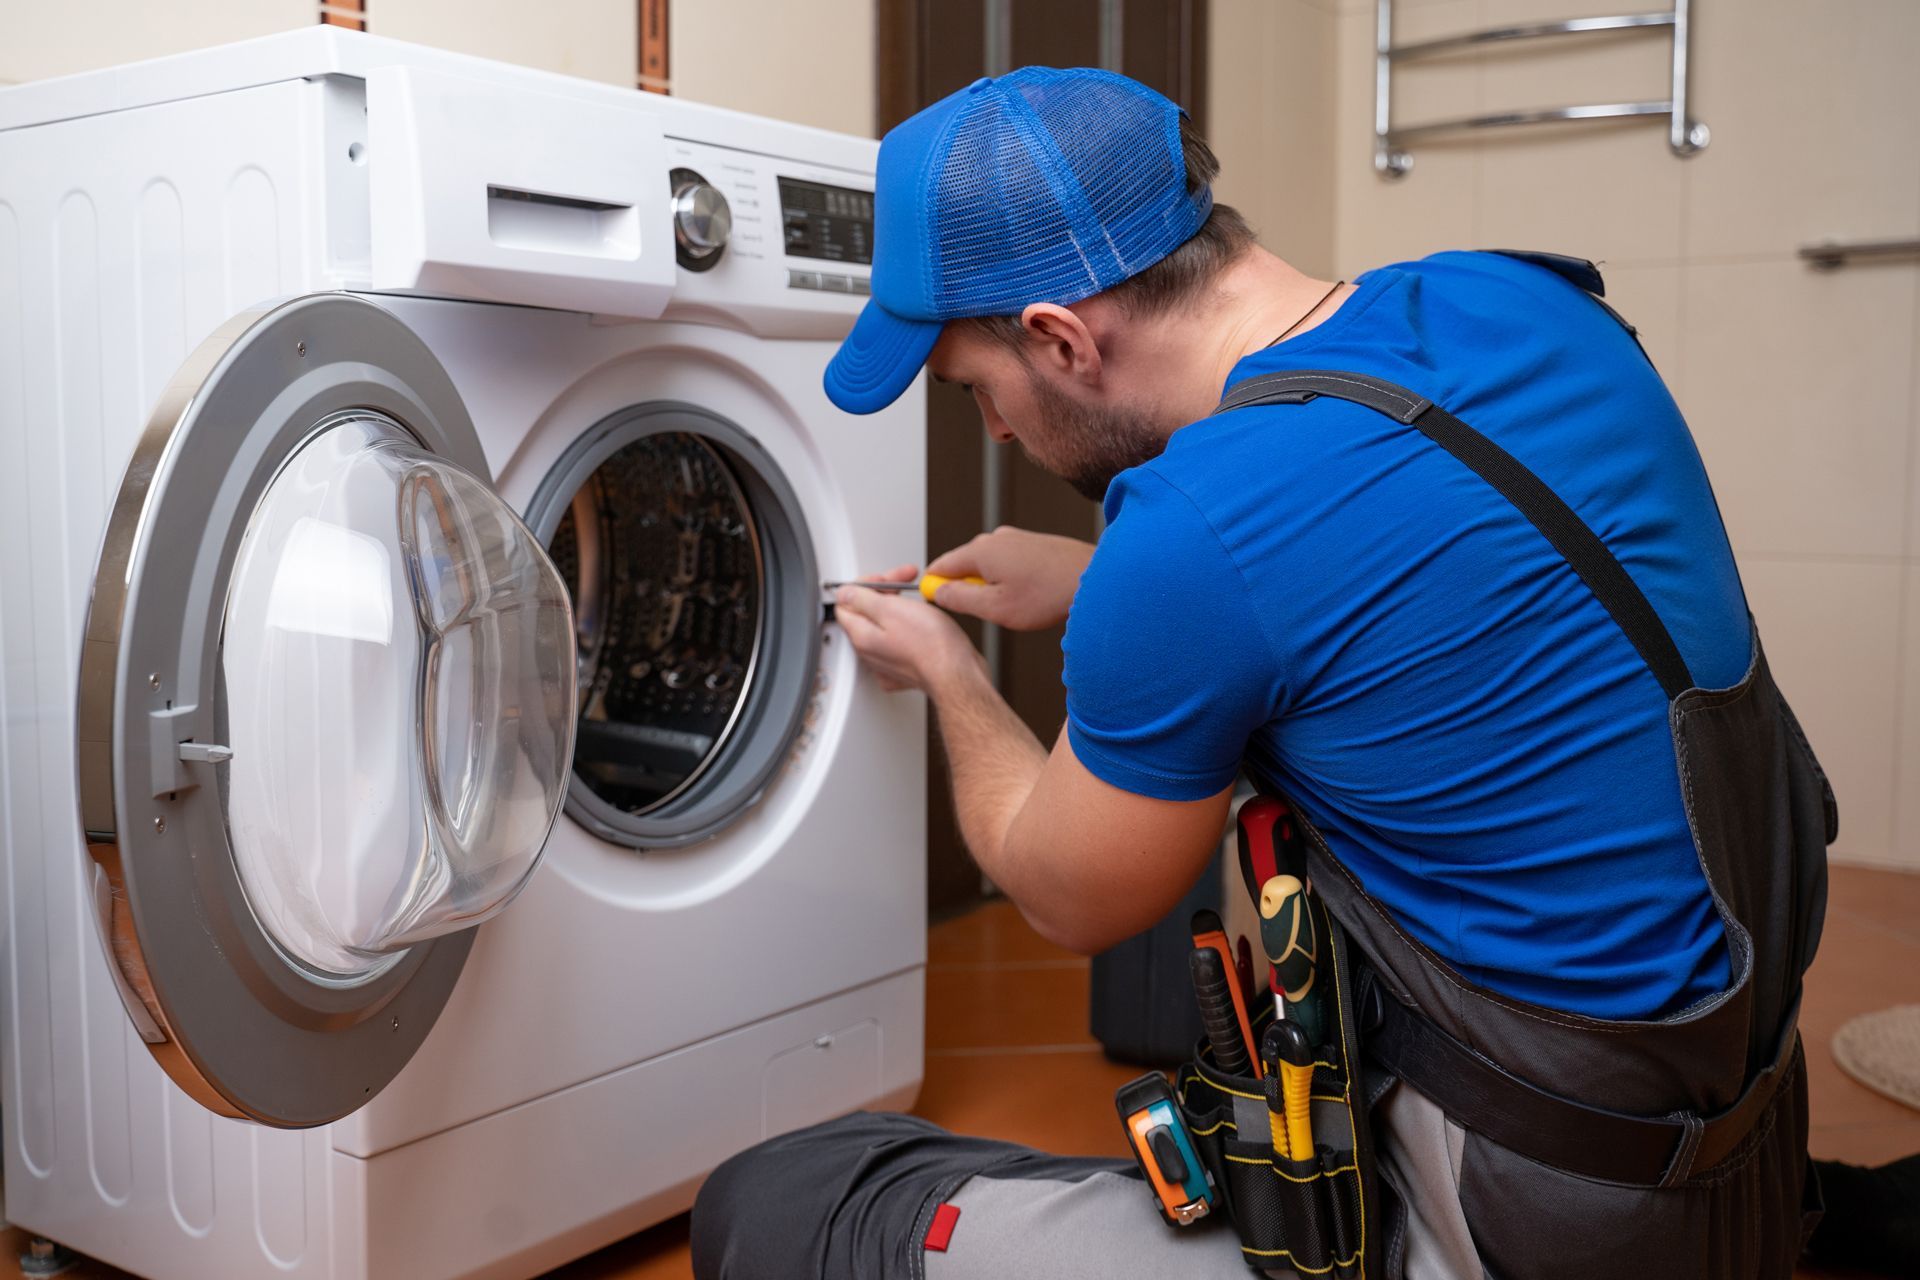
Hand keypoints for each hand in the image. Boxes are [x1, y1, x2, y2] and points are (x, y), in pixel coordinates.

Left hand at [835, 564, 986, 694]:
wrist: (957, 674)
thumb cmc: (932, 645)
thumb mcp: (892, 609)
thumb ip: (862, 599)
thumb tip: (844, 593)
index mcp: (862, 636)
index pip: (845, 602)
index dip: (866, 584)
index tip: (885, 579)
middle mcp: (870, 653)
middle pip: (865, 613)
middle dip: (884, 592)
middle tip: (905, 580)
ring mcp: (887, 663)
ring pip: (883, 627)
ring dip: (898, 608)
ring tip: (918, 601)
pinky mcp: (905, 669)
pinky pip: (898, 642)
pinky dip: (908, 629)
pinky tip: (921, 623)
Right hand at [924, 526, 1095, 630]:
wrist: (1093, 579)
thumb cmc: (1049, 595)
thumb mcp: (995, 608)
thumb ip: (960, 600)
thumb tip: (938, 593)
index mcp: (980, 551)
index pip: (940, 567)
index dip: (935, 588)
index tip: (942, 606)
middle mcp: (995, 538)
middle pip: (963, 566)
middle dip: (969, 590)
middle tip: (991, 612)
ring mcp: (1015, 537)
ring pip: (987, 566)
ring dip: (993, 587)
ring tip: (1018, 604)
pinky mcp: (1031, 543)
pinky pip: (1007, 563)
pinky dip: (1011, 580)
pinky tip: (1031, 595)